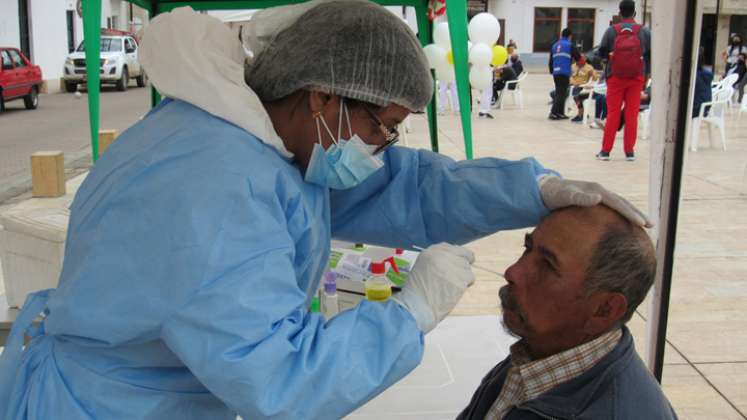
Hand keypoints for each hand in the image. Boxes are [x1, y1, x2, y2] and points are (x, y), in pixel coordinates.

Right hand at [392, 243, 475, 333]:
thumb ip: (437, 261)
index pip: (451, 247)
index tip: (457, 261)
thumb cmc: (417, 291)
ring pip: (467, 268)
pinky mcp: (460, 279)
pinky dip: (464, 286)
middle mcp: (442, 256)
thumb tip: (455, 260)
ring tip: (449, 287)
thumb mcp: (422, 267)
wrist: (416, 307)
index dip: (456, 255)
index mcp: (430, 252)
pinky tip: (453, 291)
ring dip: (463, 277)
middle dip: (463, 265)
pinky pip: (470, 279)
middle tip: (459, 275)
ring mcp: (452, 266)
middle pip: (463, 255)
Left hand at [538, 174, 653, 227]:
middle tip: (651, 225)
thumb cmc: (555, 194)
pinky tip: (624, 226)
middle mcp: (600, 192)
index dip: (630, 213)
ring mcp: (597, 196)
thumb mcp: (565, 195)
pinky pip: (612, 209)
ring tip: (644, 225)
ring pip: (620, 205)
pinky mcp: (594, 202)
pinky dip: (621, 215)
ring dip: (632, 214)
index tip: (641, 223)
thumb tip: (598, 198)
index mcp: (597, 190)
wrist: (545, 189)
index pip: (618, 203)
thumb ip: (580, 197)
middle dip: (637, 213)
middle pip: (623, 203)